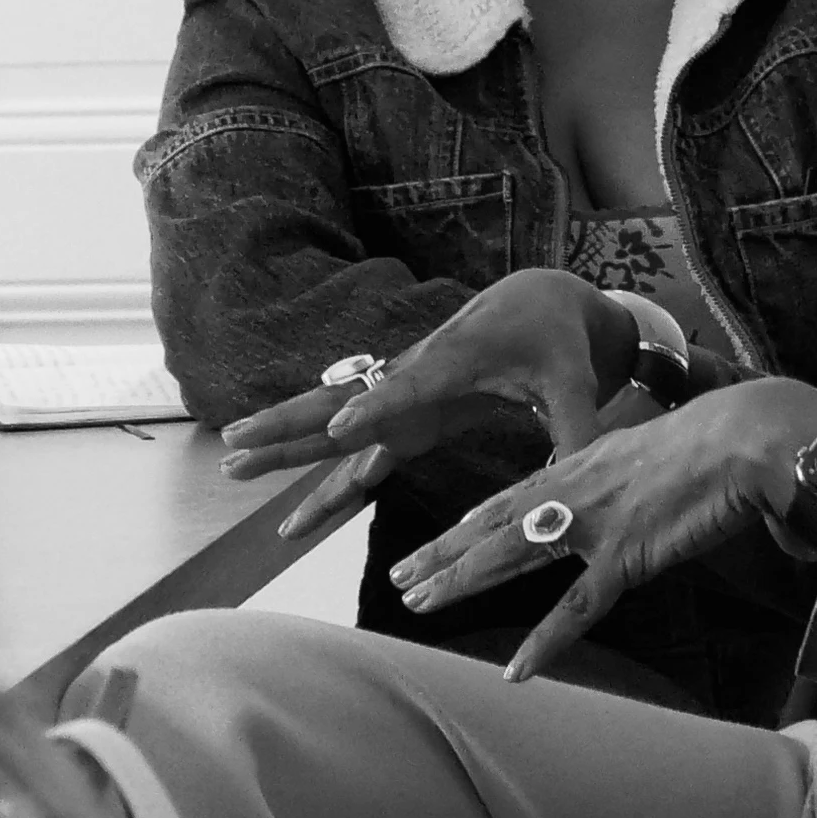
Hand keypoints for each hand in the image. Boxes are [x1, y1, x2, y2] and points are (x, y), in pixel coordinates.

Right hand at [226, 270, 616, 541]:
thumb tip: (583, 475)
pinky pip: (357, 453)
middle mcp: (414, 378)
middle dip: (287, 427)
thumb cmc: (558, 342)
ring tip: (233, 466)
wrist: (540, 303)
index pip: (406, 388)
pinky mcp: (407, 417)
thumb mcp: (574, 383)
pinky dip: (324, 480)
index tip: (335, 435)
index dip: (373, 411)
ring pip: (331, 426)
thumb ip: (575, 429)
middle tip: (235, 445)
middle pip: (338, 403)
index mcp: (454, 362)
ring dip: (283, 446)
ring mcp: (402, 400)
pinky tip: (294, 514)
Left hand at [390, 378, 816, 679]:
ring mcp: (593, 524)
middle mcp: (572, 491)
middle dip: (442, 553)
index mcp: (578, 466)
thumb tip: (616, 497)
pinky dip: (546, 641)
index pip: (506, 500)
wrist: (742, 437)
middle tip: (398, 576)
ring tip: (419, 604)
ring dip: (461, 581)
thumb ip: (621, 477)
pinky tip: (517, 670)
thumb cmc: (711, 442)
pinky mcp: (625, 556)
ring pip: (510, 556)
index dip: (466, 525)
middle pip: (491, 526)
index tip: (431, 543)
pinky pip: (576, 607)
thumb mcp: (648, 452)